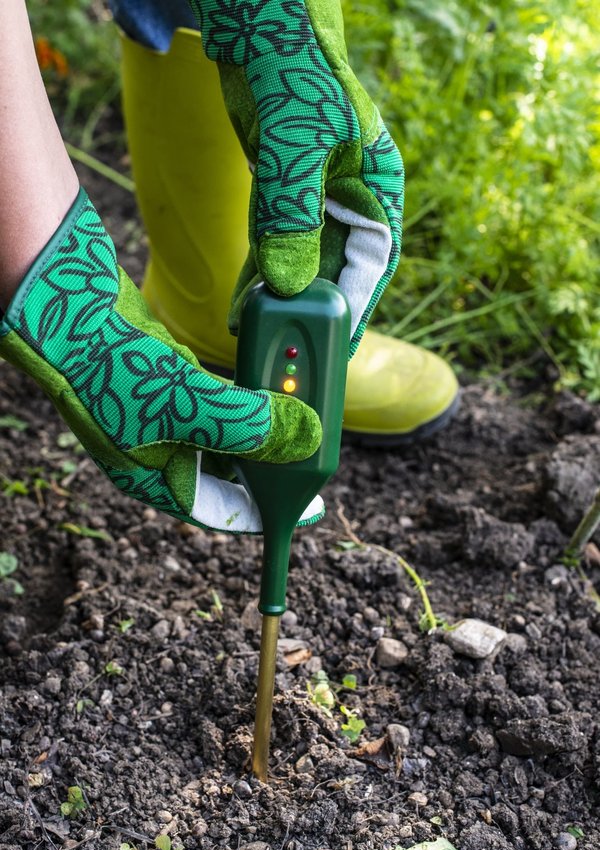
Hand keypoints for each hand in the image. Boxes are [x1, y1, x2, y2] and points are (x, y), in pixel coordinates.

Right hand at [0, 189, 322, 531]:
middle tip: (313, 447)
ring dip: (262, 421)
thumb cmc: (106, 367)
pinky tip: (267, 380)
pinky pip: (217, 394)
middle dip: (273, 460)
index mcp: (155, 478)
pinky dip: (243, 390)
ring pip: (227, 429)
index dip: (266, 510)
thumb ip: (247, 425)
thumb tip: (306, 438)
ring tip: (301, 412)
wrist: (60, 306)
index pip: (223, 510)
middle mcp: (160, 451)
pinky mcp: (165, 377)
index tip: (306, 506)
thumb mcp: (184, 405)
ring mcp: (162, 413)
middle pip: (231, 469)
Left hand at [189, 0, 403, 356]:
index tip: (336, 344)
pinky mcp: (284, 198)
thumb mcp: (293, 143)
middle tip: (291, 355)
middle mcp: (352, 199)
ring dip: (283, 299)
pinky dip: (260, 275)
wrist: (260, 25)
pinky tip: (243, 303)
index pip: (373, 261)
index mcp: (376, 186)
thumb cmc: (291, 70)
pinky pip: (276, 247)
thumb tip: (288, 284)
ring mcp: (317, 200)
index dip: (356, 305)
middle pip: (338, 270)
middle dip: (313, 312)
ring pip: (304, 264)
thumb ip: (292, 213)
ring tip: (259, 337)